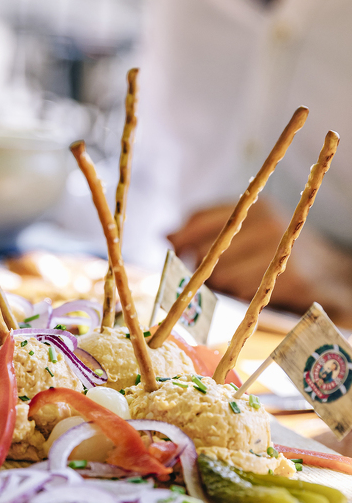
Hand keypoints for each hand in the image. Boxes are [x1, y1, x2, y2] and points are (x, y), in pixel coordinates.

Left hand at [168, 198, 351, 326]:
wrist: (338, 275)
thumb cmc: (286, 252)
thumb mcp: (255, 231)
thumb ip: (214, 229)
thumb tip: (167, 235)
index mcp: (256, 206)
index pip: (201, 218)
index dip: (182, 237)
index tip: (173, 250)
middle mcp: (268, 222)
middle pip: (208, 250)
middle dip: (203, 268)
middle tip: (209, 276)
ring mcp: (280, 249)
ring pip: (223, 275)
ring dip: (224, 286)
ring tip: (241, 284)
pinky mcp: (291, 278)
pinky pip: (246, 292)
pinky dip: (245, 296)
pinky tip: (257, 291)